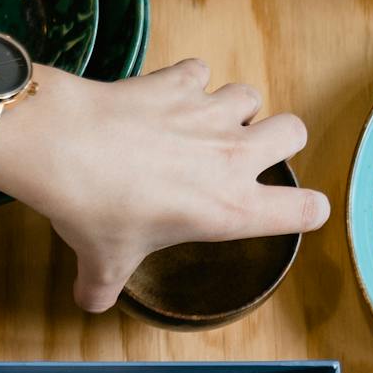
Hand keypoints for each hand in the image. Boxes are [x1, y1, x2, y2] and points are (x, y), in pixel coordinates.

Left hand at [0, 60, 330, 311]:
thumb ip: (105, 287)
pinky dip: (188, 82)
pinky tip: (166, 98)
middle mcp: (231, 156)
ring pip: (250, 96)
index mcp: (230, 209)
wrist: (64, 148)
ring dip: (234, 109)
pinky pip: (201, 71)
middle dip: (278, 140)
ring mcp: (208, 113)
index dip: (307, 211)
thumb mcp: (105, 263)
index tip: (297, 212)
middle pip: (295, 131)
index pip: (303, 210)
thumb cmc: (95, 211)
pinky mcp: (179, 81)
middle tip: (249, 155)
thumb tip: (92, 301)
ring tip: (203, 126)